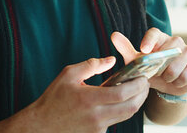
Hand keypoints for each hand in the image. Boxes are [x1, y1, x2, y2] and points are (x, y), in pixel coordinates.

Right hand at [28, 56, 149, 132]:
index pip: (123, 93)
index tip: (142, 77)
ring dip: (135, 103)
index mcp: (90, 99)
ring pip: (126, 116)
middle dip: (142, 94)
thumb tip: (112, 60)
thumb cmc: (53, 99)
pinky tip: (121, 101)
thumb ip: (91, 65)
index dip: (138, 85)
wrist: (41, 126)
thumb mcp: (68, 75)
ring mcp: (98, 128)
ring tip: (137, 90)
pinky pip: (116, 121)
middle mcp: (97, 116)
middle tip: (145, 83)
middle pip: (131, 107)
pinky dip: (122, 111)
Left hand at [111, 29, 186, 95]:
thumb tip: (114, 35)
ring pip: (178, 64)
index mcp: (159, 38)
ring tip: (166, 78)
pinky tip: (176, 81)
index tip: (144, 50)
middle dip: (161, 66)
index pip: (155, 33)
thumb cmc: (150, 70)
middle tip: (157, 73)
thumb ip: (126, 49)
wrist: (167, 85)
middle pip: (169, 48)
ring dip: (169, 76)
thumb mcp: (137, 62)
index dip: (150, 40)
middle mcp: (175, 41)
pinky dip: (179, 82)